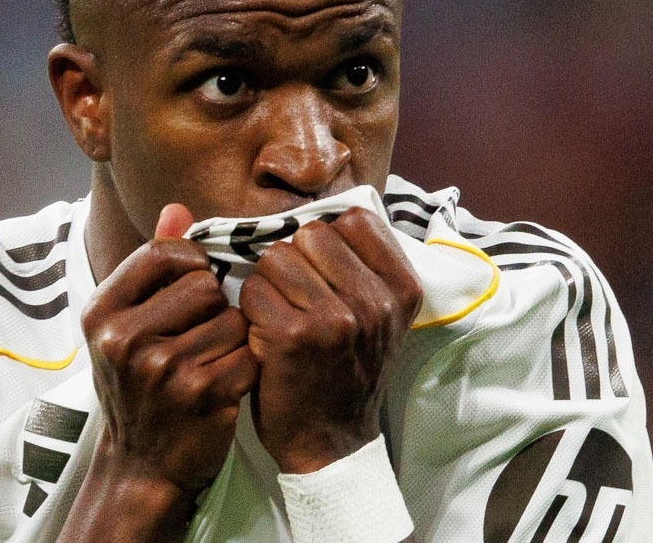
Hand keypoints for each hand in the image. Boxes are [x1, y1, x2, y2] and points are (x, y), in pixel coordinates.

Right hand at [82, 204, 257, 497]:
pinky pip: (248, 353)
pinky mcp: (202, 394)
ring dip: (233, 338)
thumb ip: (153, 263)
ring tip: (210, 362)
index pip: (165, 253)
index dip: (193, 261)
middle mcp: (125, 338)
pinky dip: (246, 367)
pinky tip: (225, 384)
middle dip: (215, 305)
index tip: (197, 282)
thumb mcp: (128, 323)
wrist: (140, 467)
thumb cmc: (138, 385)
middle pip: (205, 284)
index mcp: (102, 313)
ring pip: (232, 319)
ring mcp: (163, 369)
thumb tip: (177, 208)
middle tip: (201, 334)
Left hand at [239, 206, 421, 472]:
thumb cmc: (346, 369)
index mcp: (402, 289)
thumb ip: (363, 264)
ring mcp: (335, 319)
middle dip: (294, 260)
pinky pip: (253, 290)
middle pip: (309, 234)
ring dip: (268, 285)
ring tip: (281, 317)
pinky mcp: (294, 337)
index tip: (325, 272)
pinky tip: (265, 338)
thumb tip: (327, 211)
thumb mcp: (378, 317)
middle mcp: (375, 301)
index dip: (328, 240)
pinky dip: (250, 311)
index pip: (354, 219)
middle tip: (298, 300)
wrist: (331, 442)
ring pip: (276, 258)